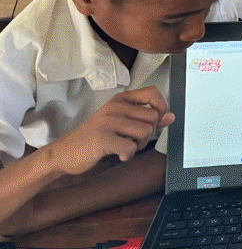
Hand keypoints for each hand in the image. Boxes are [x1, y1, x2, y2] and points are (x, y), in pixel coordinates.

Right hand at [48, 87, 172, 175]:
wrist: (64, 153)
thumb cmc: (94, 138)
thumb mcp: (120, 124)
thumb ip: (145, 119)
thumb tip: (170, 117)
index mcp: (119, 100)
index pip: (152, 92)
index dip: (162, 106)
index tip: (158, 119)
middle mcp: (114, 107)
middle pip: (153, 117)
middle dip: (147, 133)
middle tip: (132, 140)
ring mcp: (108, 122)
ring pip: (145, 132)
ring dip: (138, 145)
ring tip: (124, 146)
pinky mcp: (102, 138)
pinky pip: (131, 147)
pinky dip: (127, 155)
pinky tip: (117, 154)